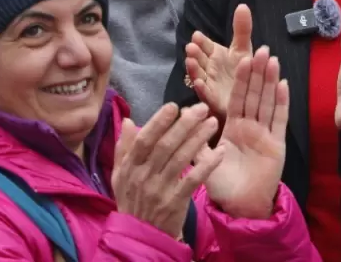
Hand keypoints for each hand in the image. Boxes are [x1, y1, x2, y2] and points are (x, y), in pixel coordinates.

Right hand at [112, 103, 223, 237]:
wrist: (141, 234)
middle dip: (185, 124)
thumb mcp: (120, 175)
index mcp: (131, 167)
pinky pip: (194, 180)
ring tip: (212, 123)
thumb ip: (124, 147)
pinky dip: (207, 165)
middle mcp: (144, 176)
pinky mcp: (175, 202)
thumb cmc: (132, 200)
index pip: (145, 140)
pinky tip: (220, 152)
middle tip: (202, 108)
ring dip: (198, 139)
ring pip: (181, 159)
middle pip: (165, 145)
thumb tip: (130, 120)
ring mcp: (160, 190)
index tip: (175, 106)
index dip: (159, 122)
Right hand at [186, 4, 253, 117]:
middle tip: (190, 47)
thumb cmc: (242, 70)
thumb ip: (242, 28)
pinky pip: (206, 94)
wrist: (248, 96)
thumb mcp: (243, 48)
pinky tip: (199, 84)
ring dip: (194, 69)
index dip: (201, 41)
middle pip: (200, 59)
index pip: (206, 46)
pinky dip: (202, 89)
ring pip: (200, 75)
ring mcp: (210, 84)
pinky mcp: (214, 100)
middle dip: (195, 53)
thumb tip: (242, 5)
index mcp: (216, 55)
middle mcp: (210, 68)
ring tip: (190, 61)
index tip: (197, 35)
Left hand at [204, 47, 289, 219]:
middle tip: (262, 49)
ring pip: (268, 102)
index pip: (237, 98)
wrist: (240, 207)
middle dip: (258, 72)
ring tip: (273, 59)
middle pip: (255, 95)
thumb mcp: (203, 161)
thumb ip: (196, 140)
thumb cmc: (221, 186)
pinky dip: (282, 102)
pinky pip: (279, 120)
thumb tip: (184, 116)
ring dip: (271, 81)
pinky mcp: (277, 144)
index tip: (242, 57)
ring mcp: (265, 134)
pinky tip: (283, 84)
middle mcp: (250, 127)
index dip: (240, 79)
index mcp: (232, 127)